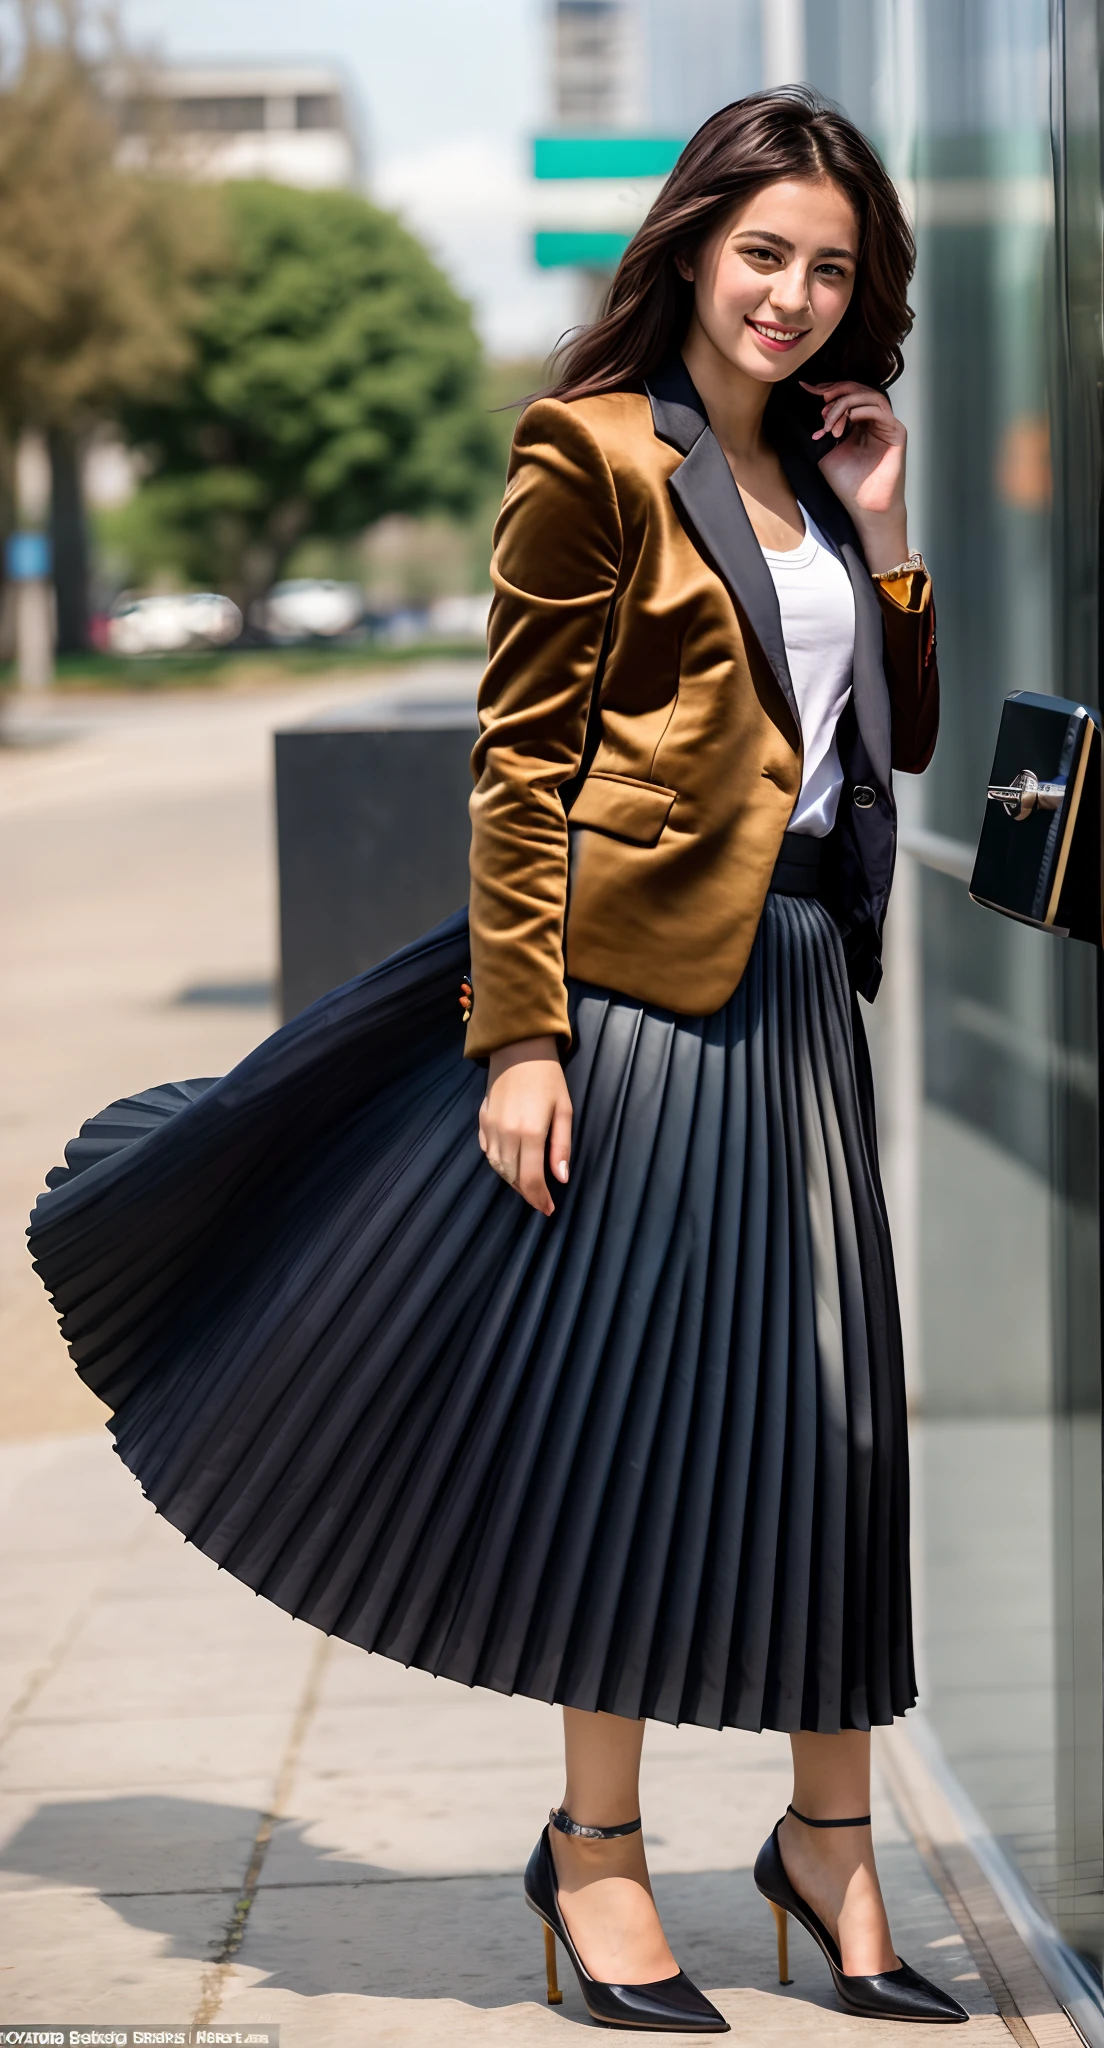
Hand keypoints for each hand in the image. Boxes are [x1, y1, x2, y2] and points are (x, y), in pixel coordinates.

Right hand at [479, 1036, 572, 1215]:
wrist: (518, 1049)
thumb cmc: (548, 1078)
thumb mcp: (564, 1111)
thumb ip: (561, 1147)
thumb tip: (560, 1178)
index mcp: (530, 1134)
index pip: (531, 1180)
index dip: (539, 1199)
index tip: (548, 1208)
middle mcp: (506, 1134)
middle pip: (512, 1177)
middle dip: (526, 1191)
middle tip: (540, 1197)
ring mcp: (491, 1128)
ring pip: (497, 1167)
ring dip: (512, 1179)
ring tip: (527, 1183)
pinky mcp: (482, 1120)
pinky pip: (488, 1151)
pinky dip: (498, 1162)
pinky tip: (511, 1161)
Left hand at [800, 379, 908, 570]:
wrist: (864, 506)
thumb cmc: (849, 484)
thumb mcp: (827, 451)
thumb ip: (825, 429)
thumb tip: (814, 408)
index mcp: (859, 422)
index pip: (847, 394)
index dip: (828, 388)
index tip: (807, 389)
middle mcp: (874, 420)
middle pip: (859, 389)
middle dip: (836, 391)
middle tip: (820, 400)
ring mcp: (887, 425)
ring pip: (869, 396)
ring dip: (845, 403)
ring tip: (830, 421)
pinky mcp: (896, 433)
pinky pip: (879, 410)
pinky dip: (860, 410)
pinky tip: (847, 420)